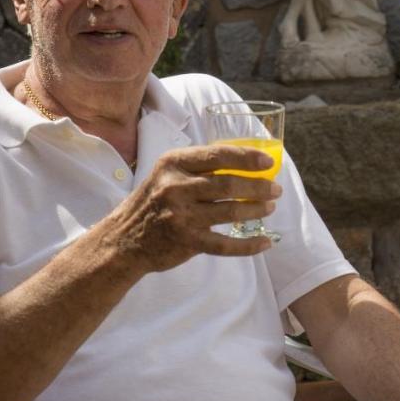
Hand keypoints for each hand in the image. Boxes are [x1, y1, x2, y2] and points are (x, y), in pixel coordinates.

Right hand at [109, 144, 281, 271]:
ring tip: (269, 207)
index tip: (268, 163)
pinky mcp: (186, 241)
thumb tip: (244, 162)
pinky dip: (248, 245)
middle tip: (275, 189)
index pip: (218, 155)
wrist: (123, 240)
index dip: (247, 158)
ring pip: (230, 211)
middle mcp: (176, 187)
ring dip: (256, 210)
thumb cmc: (153, 201)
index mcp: (173, 164)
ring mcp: (181, 216)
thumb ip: (198, 167)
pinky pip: (225, 244)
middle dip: (258, 187)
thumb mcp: (167, 174)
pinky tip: (264, 242)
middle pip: (228, 184)